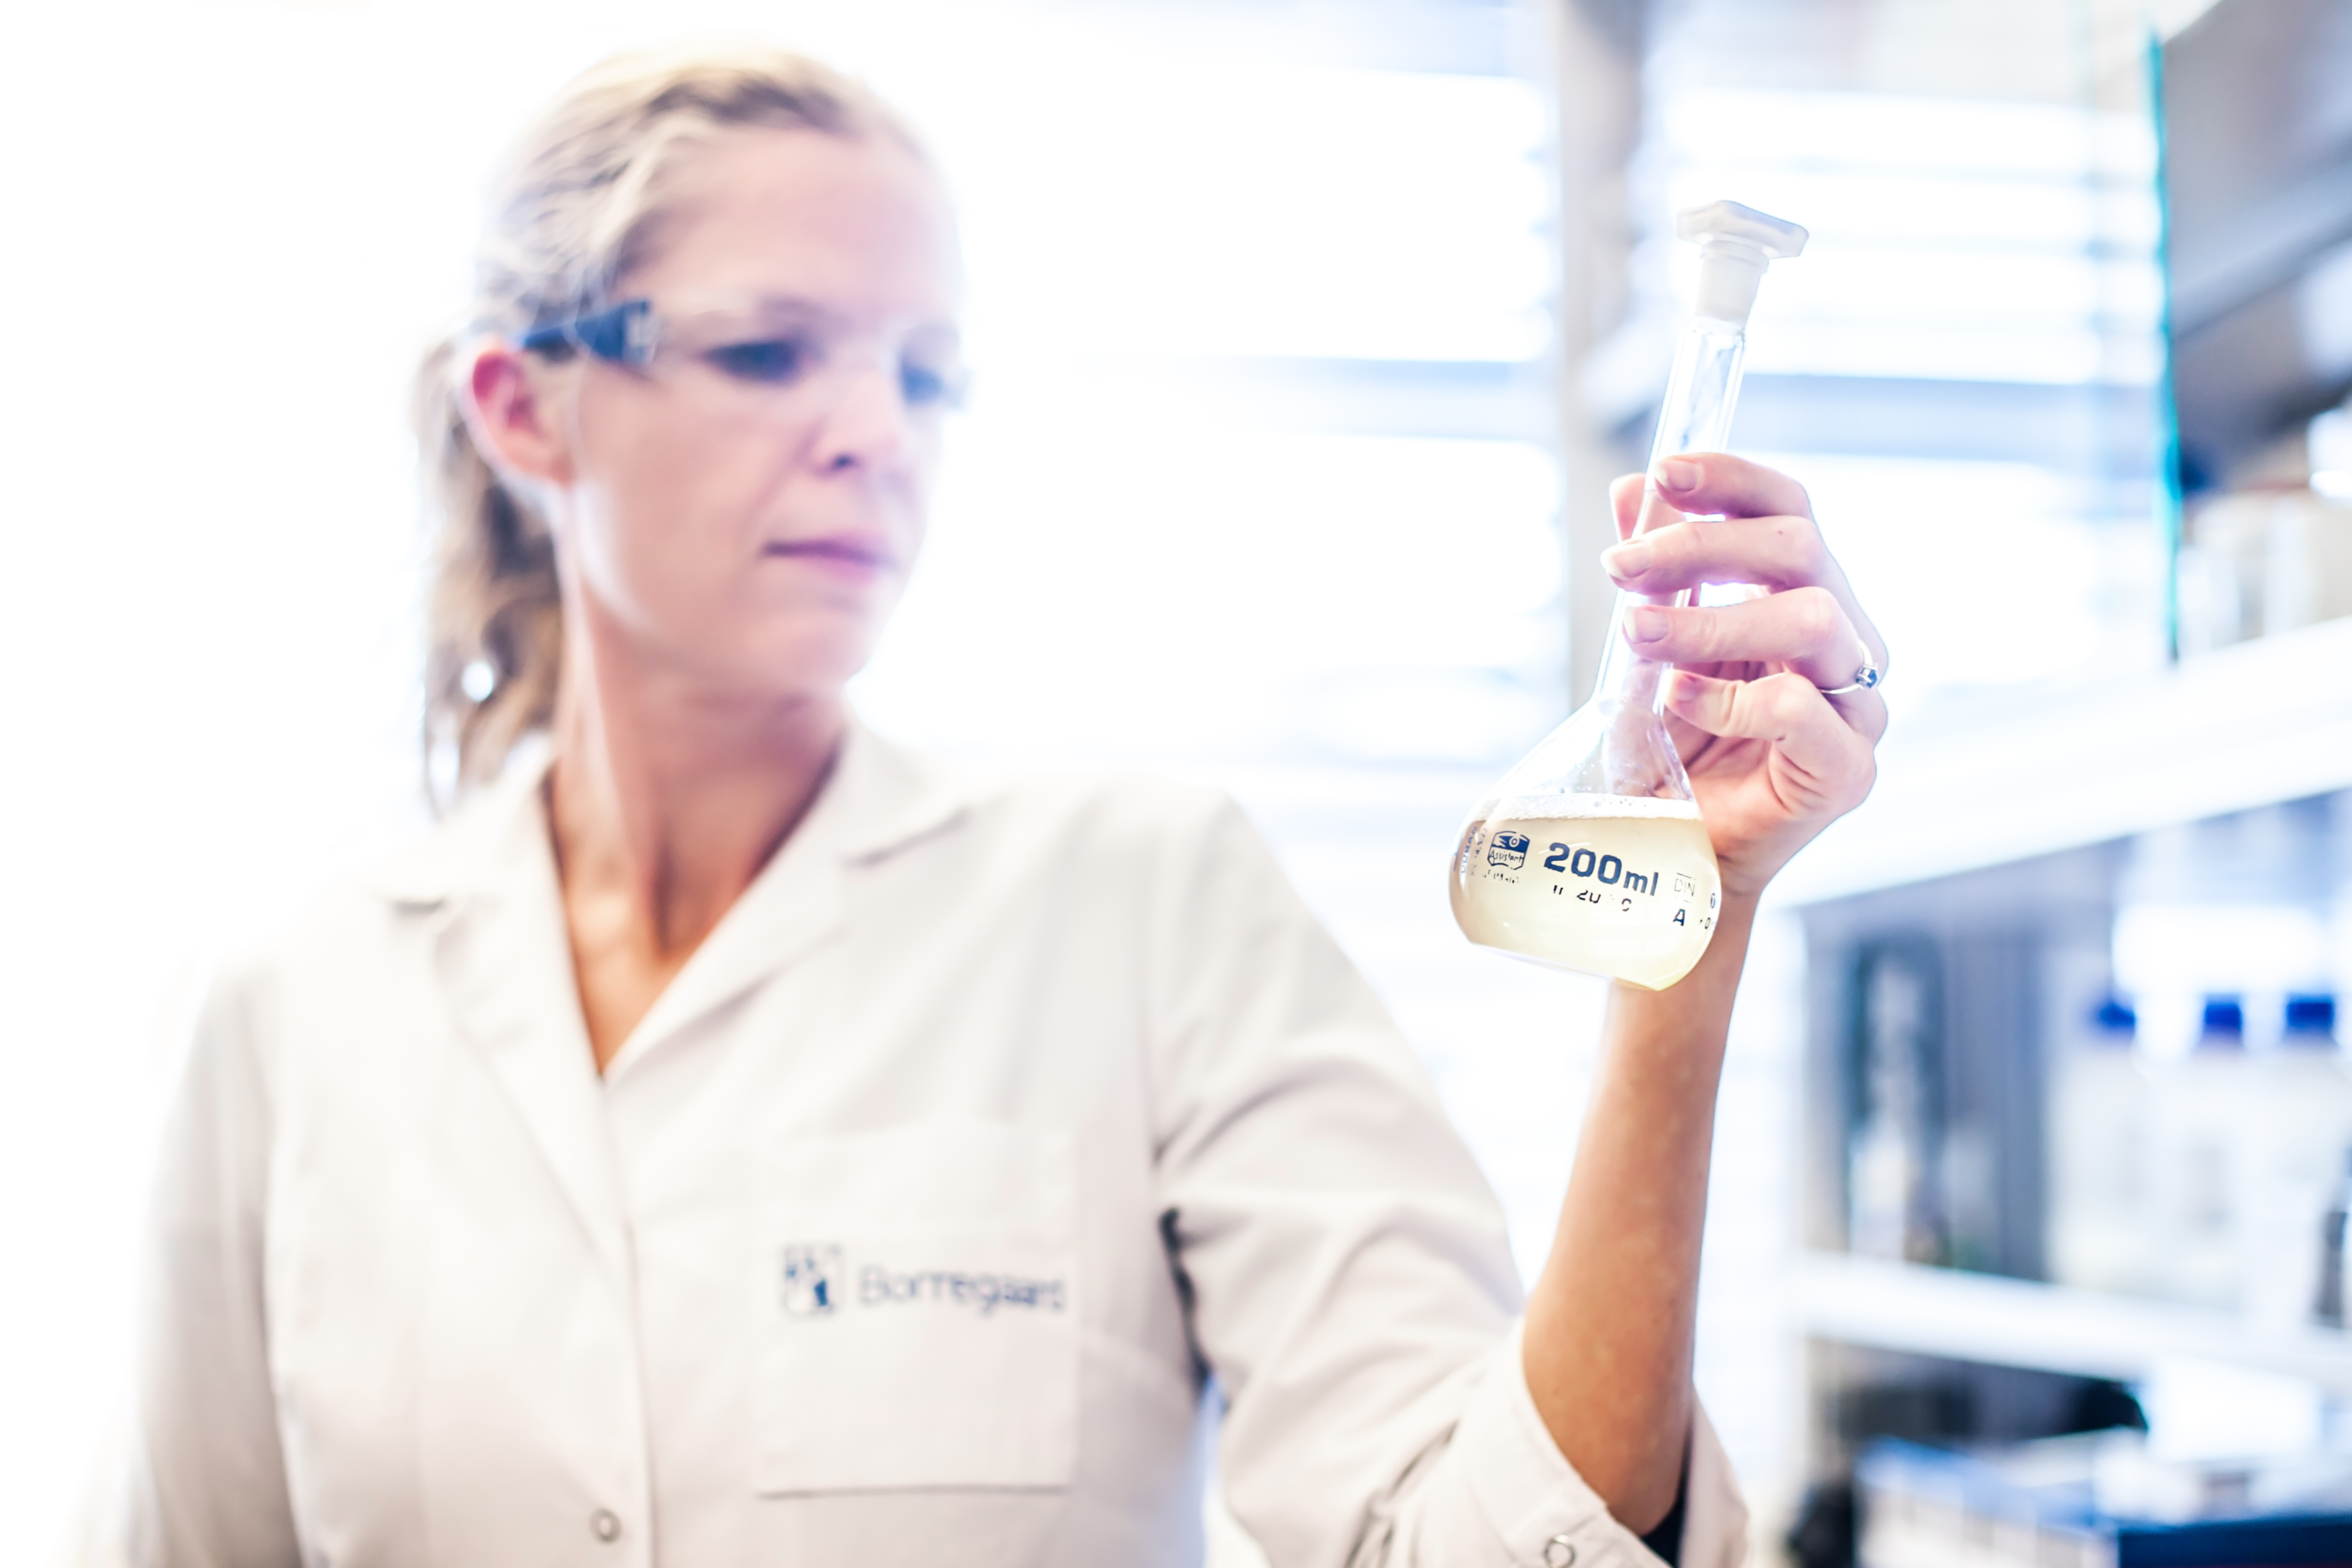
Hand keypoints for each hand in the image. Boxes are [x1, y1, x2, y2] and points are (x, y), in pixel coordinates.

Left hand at [1601, 454, 1884, 897]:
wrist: (1675, 854)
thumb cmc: (1673, 748)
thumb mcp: (1654, 647)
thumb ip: (1658, 572)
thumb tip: (1633, 489)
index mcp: (1809, 599)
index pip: (1791, 511)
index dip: (1732, 478)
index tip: (1661, 471)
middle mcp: (1846, 644)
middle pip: (1801, 550)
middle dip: (1702, 545)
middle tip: (1620, 568)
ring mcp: (1856, 708)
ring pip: (1809, 618)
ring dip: (1708, 619)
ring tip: (1636, 634)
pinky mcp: (1847, 771)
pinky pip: (1801, 709)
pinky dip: (1730, 697)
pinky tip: (1678, 702)